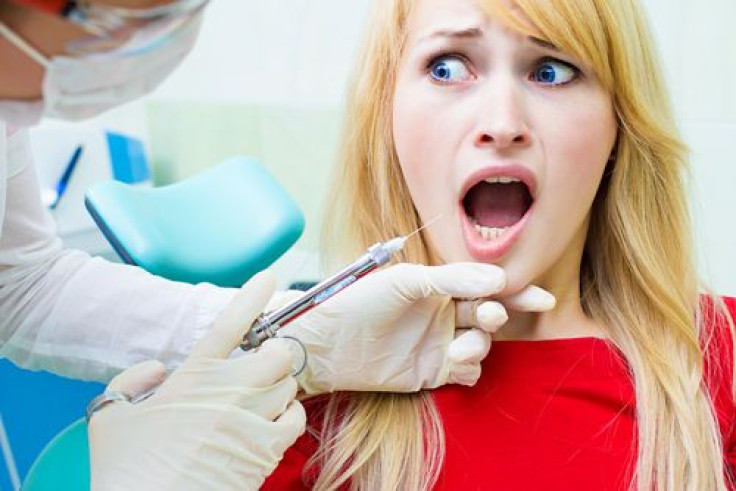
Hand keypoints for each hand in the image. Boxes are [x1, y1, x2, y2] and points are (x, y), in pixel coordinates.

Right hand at [89, 271, 304, 490]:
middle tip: (261, 366)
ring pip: (289, 385)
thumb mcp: (109, 415)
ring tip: (261, 397)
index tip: (269, 278)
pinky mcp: (265, 449)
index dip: (252, 296)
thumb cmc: (125, 469)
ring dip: (280, 386)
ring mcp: (250, 419)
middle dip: (274, 354)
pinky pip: (297, 418)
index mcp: (193, 375)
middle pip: (277, 353)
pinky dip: (291, 414)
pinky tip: (275, 420)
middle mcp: (228, 391)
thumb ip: (131, 381)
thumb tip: (156, 369)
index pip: (230, 323)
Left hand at [268, 262, 554, 393]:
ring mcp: (439, 344)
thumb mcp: (406, 281)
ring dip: (480, 345)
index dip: (516, 292)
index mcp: (439, 286)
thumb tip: (499, 277)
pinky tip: (452, 363)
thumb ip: (452, 279)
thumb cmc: (359, 301)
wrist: (326, 342)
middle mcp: (444, 313)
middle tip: (486, 315)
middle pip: (489, 315)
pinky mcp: (431, 372)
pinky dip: (468, 369)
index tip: (541, 298)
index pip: (486, 286)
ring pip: (482, 346)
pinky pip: (467, 373)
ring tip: (458, 348)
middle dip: (495, 315)